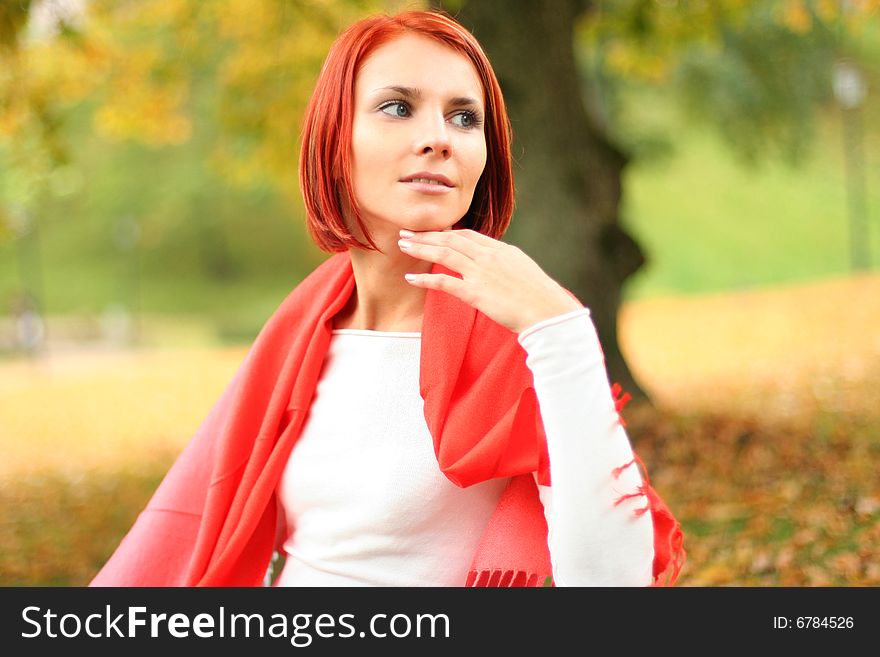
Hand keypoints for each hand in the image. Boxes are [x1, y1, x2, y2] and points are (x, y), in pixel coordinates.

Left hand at [398, 228, 583, 333]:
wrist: (549, 312)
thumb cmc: (540, 298)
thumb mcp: (524, 272)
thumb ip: (506, 265)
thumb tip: (496, 267)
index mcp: (502, 250)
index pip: (468, 235)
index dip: (447, 231)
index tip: (432, 231)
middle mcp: (489, 256)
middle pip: (452, 239)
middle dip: (427, 234)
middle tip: (407, 232)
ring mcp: (481, 273)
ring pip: (444, 253)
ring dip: (421, 247)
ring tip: (404, 245)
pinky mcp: (476, 292)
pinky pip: (444, 281)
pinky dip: (425, 279)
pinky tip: (410, 278)